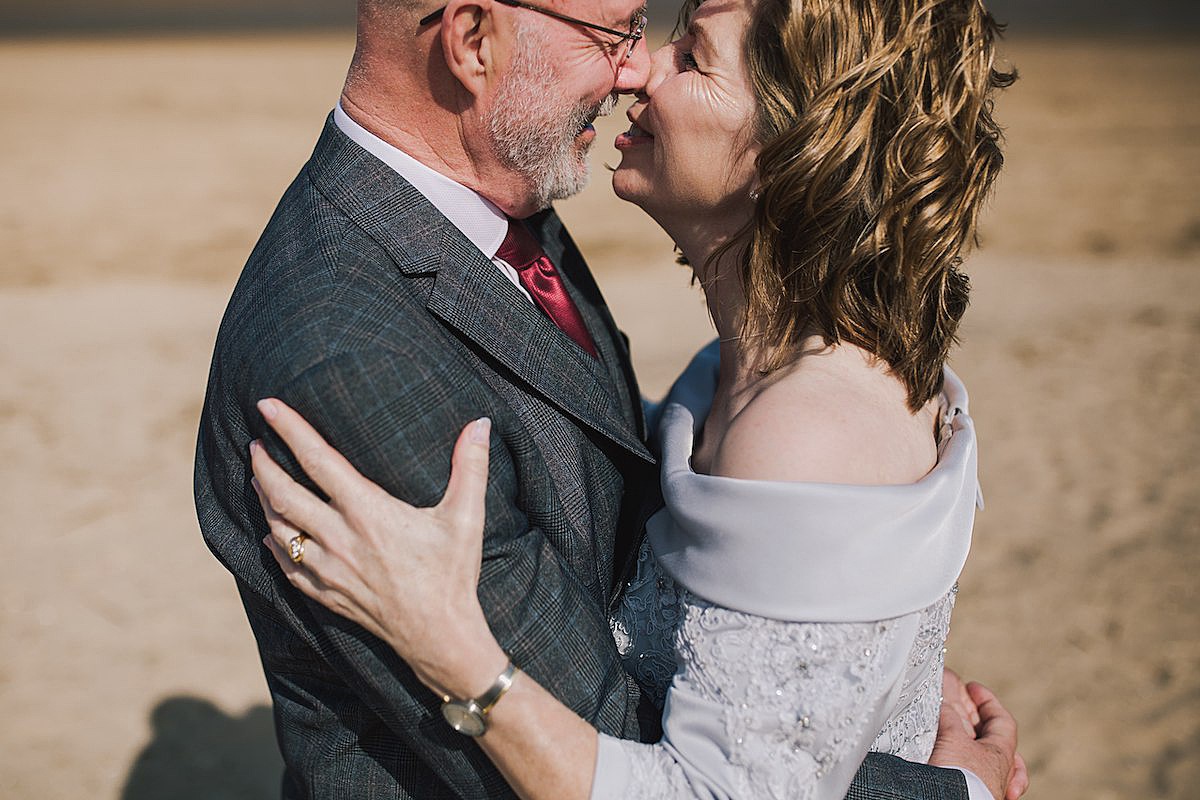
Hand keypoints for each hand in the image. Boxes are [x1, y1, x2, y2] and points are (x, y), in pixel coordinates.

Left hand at [249, 398, 506, 698]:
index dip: (290, 429)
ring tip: (259, 480)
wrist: (440, 637)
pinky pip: (284, 564)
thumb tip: (482, 423)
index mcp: (368, 511)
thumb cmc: (452, 574)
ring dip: (263, 501)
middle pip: (283, 493)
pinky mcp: (324, 594)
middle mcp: (339, 537)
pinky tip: (271, 532)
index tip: (267, 406)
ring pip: (277, 528)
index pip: (318, 459)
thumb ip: (471, 466)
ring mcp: (327, 569)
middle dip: (263, 465)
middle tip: (255, 445)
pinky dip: (273, 543)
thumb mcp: (466, 517)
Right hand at [930, 669, 1028, 799]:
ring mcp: (988, 784)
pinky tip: (954, 757)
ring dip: (971, 742)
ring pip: (986, 758)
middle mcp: (999, 770)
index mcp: (1000, 753)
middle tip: (961, 708)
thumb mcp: (953, 738)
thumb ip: (951, 717)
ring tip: (957, 733)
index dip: (987, 701)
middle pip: (995, 739)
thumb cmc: (959, 775)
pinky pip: (973, 773)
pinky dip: (962, 760)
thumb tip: (946, 704)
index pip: (1002, 720)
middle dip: (977, 720)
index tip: (973, 688)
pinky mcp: (974, 793)